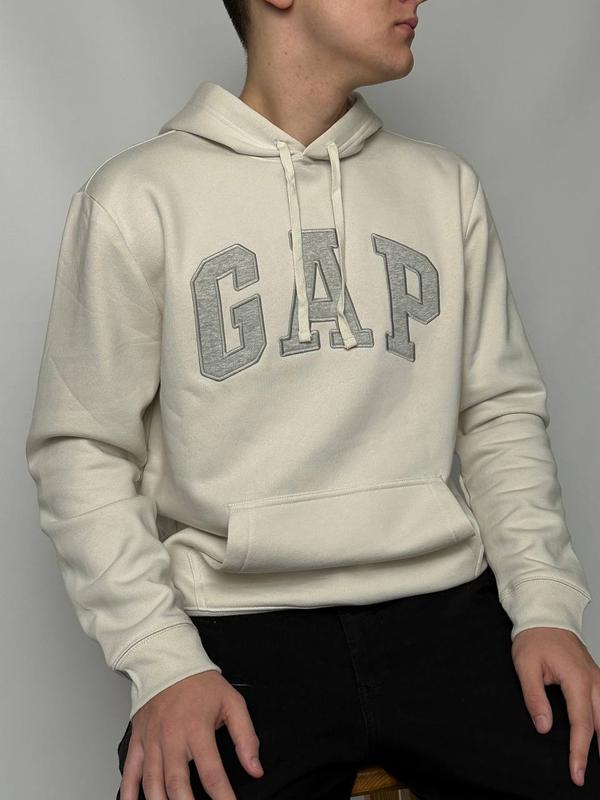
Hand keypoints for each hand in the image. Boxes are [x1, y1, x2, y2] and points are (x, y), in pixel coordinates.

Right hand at [118, 670, 263, 799]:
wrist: (167, 662)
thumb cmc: (201, 684)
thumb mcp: (232, 703)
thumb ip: (246, 736)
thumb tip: (256, 767)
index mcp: (197, 729)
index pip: (212, 772)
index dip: (223, 797)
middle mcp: (172, 738)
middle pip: (177, 784)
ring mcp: (152, 741)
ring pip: (152, 782)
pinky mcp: (138, 741)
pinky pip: (130, 771)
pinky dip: (129, 792)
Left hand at [512, 627, 599, 786]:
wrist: (545, 615)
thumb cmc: (534, 638)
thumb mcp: (525, 666)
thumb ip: (534, 697)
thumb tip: (544, 727)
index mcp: (576, 679)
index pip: (582, 723)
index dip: (579, 751)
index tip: (576, 773)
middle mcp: (592, 680)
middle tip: (590, 774)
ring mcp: (597, 677)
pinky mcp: (595, 676)